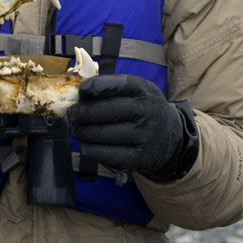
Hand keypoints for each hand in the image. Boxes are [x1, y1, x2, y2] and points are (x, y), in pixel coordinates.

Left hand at [68, 75, 198, 181]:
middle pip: (105, 111)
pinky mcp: (141, 158)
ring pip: (103, 135)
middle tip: (72, 115)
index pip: (114, 85)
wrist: (170, 136)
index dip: (93, 88)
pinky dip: (91, 151)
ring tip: (76, 130)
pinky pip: (108, 155)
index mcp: (142, 89)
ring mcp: (145, 135)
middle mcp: (146, 111)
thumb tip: (77, 93)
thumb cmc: (142, 108)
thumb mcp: (135, 90)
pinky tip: (86, 146)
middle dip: (82, 113)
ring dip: (83, 133)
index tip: (80, 93)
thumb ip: (110, 87)